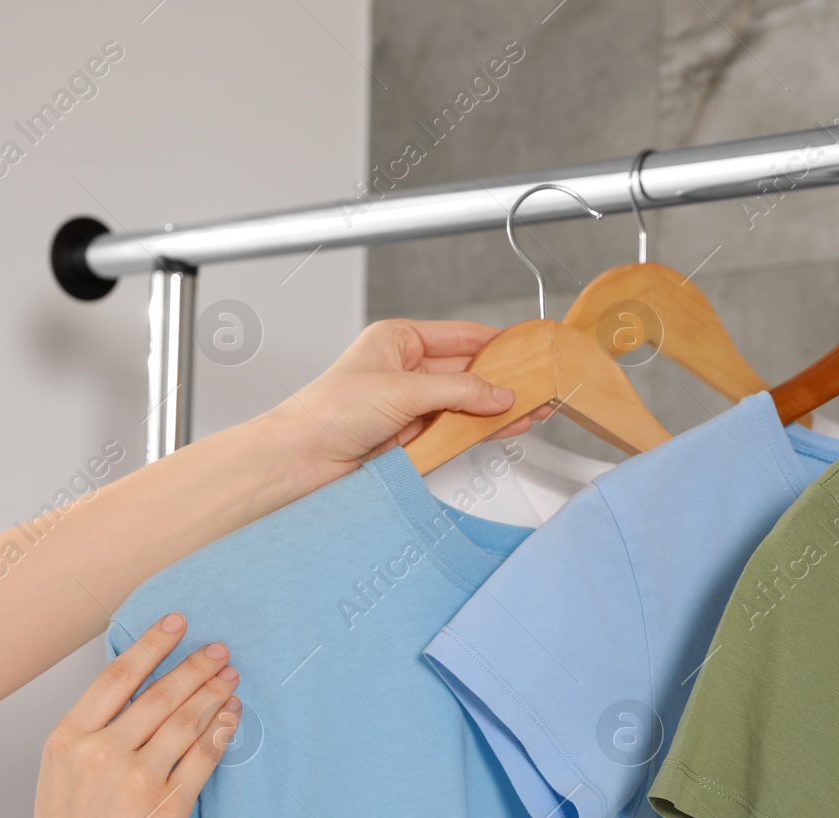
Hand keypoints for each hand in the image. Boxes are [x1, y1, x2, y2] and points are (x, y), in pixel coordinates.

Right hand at [17, 612, 239, 817]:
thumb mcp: (60, 780)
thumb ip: (92, 738)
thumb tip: (138, 698)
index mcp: (66, 740)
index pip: (117, 677)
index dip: (152, 644)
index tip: (178, 622)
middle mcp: (100, 753)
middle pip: (160, 695)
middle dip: (196, 667)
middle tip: (220, 650)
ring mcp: (135, 781)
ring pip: (186, 722)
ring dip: (214, 694)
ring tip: (231, 677)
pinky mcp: (166, 809)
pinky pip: (203, 758)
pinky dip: (221, 732)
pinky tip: (232, 716)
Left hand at [273, 319, 533, 476]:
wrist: (300, 461)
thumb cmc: (327, 412)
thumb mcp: (401, 390)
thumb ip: (457, 391)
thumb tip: (498, 393)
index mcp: (397, 340)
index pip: (461, 336)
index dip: (497, 344)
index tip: (529, 350)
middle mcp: (405, 370)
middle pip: (467, 372)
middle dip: (502, 381)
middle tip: (538, 388)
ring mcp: (410, 406)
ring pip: (464, 404)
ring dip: (495, 409)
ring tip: (530, 412)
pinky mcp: (412, 438)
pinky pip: (454, 431)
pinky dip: (480, 431)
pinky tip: (503, 429)